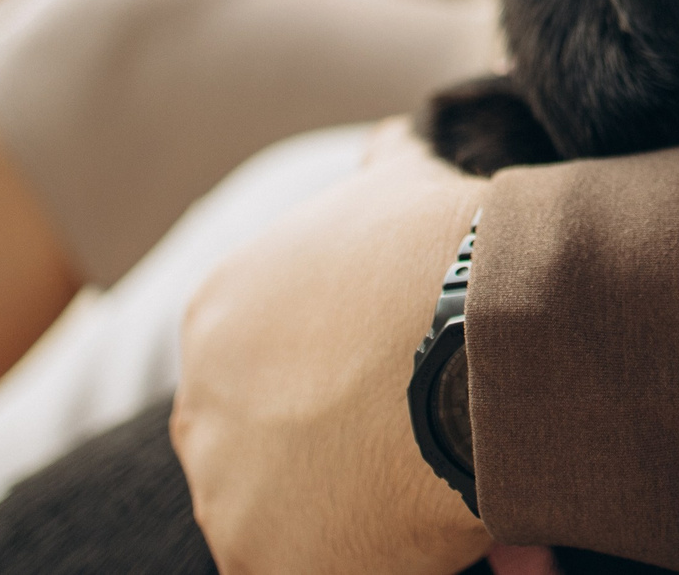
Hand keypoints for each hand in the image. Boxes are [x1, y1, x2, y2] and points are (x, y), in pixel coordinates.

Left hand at [174, 119, 494, 574]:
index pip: (264, 367)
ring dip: (365, 510)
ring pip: (290, 515)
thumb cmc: (451, 254)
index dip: (339, 384)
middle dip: (339, 454)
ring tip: (448, 487)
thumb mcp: (405, 185)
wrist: (481, 331)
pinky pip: (311, 569)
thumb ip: (382, 171)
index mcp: (218, 313)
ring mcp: (222, 488)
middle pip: (265, 446)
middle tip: (429, 450)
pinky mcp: (260, 561)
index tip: (404, 390)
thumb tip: (388, 146)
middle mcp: (198, 401)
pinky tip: (445, 534)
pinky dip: (380, 559)